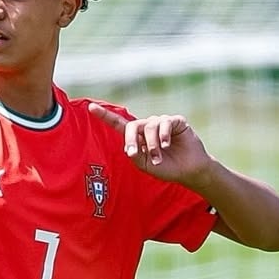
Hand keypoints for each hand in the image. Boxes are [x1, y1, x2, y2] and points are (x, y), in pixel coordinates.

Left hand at [89, 103, 210, 188]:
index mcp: (138, 137)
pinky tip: (166, 145)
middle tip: (134, 153)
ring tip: (158, 157)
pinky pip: (165, 123)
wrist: (188, 170)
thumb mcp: (145, 165)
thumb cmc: (166, 168)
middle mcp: (148, 126)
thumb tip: (129, 147)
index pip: (119, 124)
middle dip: (131, 140)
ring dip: (152, 144)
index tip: (90, 107)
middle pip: (133, 126)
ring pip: (149, 127)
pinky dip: (163, 135)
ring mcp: (162, 122)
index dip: (105, 115)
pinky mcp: (176, 121)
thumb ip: (135, 155)